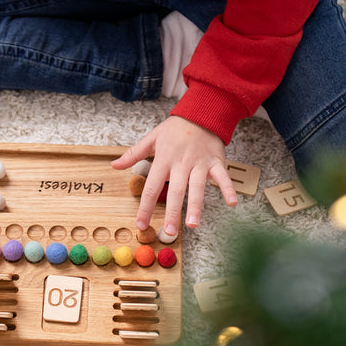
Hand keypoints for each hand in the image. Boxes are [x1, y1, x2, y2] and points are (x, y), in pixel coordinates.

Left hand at [112, 115, 238, 237]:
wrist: (201, 113)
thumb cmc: (176, 128)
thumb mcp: (152, 138)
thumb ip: (134, 154)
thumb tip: (114, 165)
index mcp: (164, 159)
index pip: (151, 186)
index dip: (145, 207)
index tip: (141, 224)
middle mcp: (181, 163)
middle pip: (175, 191)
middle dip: (172, 213)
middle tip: (168, 232)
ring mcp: (200, 163)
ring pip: (197, 187)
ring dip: (196, 206)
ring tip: (192, 224)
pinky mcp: (216, 161)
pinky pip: (223, 176)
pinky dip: (228, 188)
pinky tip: (232, 203)